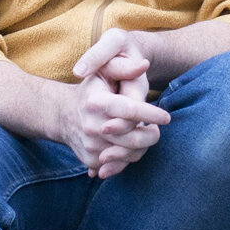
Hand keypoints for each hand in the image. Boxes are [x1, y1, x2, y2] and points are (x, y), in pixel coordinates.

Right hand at [60, 36, 170, 178]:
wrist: (62, 115)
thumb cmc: (92, 89)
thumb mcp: (103, 71)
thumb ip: (124, 67)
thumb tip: (144, 64)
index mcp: (96, 102)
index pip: (128, 111)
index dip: (150, 114)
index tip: (166, 117)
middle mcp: (91, 126)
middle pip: (133, 139)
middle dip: (152, 135)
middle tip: (156, 127)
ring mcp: (90, 146)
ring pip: (130, 154)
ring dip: (143, 145)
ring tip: (142, 132)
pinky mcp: (91, 161)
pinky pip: (120, 165)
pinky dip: (131, 155)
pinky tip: (131, 144)